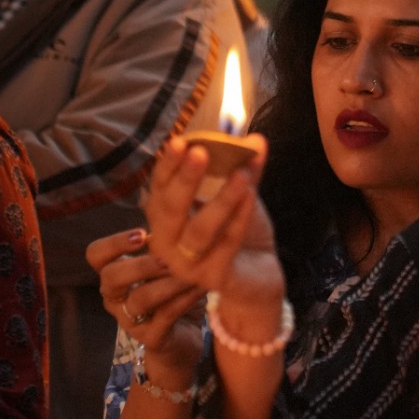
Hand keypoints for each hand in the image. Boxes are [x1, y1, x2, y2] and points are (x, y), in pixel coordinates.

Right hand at [86, 227, 204, 388]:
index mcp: (113, 274)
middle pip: (110, 277)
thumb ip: (159, 233)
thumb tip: (155, 191)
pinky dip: (185, 300)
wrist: (182, 339)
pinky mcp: (151, 339)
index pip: (95, 255)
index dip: (114, 243)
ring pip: (140, 299)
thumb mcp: (164, 260)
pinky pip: (166, 317)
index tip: (143, 233)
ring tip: (191, 271)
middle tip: (167, 256)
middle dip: (140, 263)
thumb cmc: (171, 292)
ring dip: (168, 282)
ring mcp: (130, 321)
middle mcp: (115, 297)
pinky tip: (204, 287)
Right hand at [144, 138, 285, 344]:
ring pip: (200, 230)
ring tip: (241, 175)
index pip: (159, 187)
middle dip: (185, 179)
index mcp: (165, 216)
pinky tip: (251, 197)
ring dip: (221, 200)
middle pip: (171, 208)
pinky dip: (239, 219)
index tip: (180, 141)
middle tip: (200, 152)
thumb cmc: (238, 232)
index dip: (168, 165)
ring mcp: (186, 264)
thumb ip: (244, 169)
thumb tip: (257, 139)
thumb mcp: (239, 196)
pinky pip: (226, 245)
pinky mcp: (211, 278)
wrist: (258, 274)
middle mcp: (167, 241)